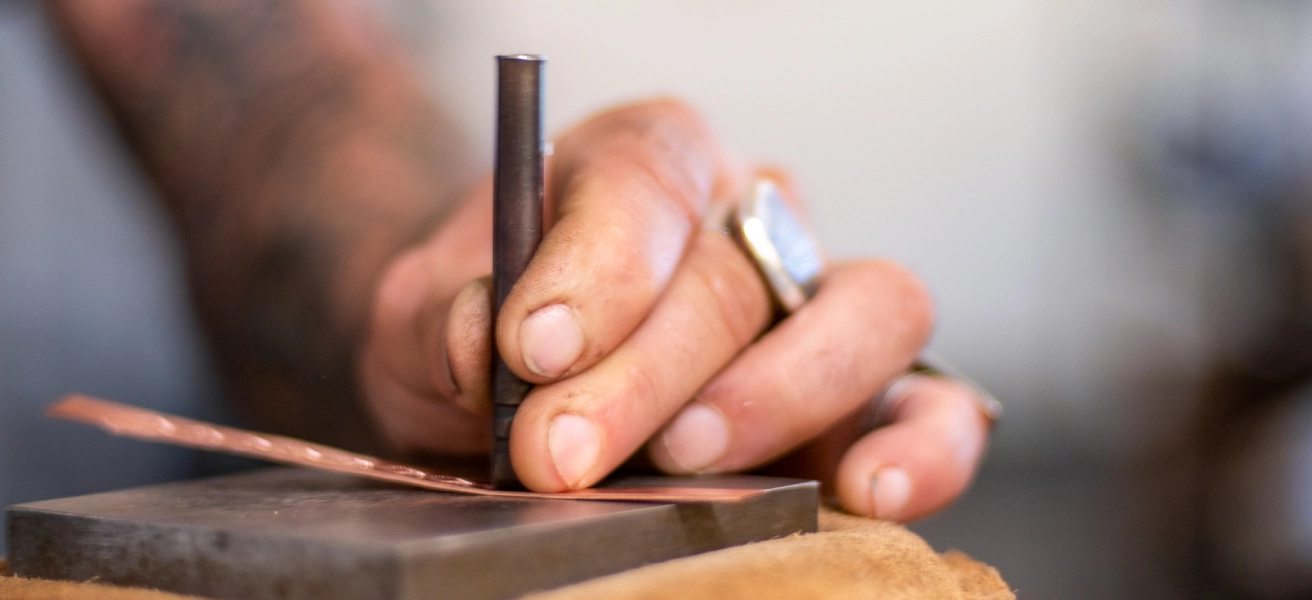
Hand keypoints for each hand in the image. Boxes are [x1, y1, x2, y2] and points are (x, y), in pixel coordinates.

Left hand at [358, 98, 990, 520]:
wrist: (516, 371)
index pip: (646, 177)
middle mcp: (751, 215)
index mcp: (648, 159)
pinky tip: (869, 492)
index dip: (596, 264)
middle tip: (563, 449)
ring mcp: (821, 302)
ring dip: (780, 393)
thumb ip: (447, 313)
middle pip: (734, 272)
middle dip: (645, 372)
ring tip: (691, 458)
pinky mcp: (869, 396)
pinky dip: (920, 450)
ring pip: (870, 310)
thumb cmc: (485, 323)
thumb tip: (494, 342)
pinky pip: (936, 408)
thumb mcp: (426, 311)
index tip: (534, 345)